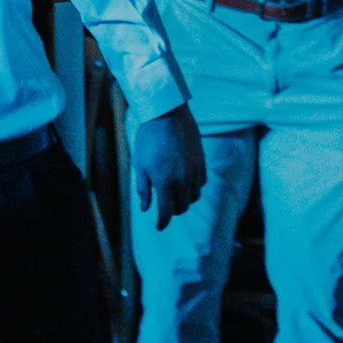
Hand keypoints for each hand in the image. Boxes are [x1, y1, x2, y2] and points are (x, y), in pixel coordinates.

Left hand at [132, 106, 206, 225]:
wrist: (167, 115)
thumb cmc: (148, 139)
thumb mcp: (140, 165)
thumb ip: (144, 189)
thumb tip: (145, 208)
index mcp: (165, 182)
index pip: (167, 212)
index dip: (162, 222)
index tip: (159, 226)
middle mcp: (183, 180)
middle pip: (182, 207)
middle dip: (172, 211)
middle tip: (164, 208)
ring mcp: (194, 171)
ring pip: (193, 197)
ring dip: (184, 200)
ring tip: (175, 195)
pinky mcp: (201, 162)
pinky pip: (201, 183)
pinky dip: (193, 188)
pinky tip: (185, 182)